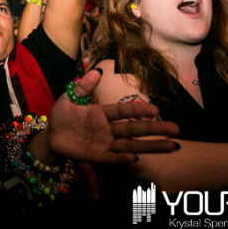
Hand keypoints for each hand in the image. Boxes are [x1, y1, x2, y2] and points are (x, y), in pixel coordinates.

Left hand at [47, 70, 179, 163]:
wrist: (51, 135)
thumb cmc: (62, 116)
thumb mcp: (69, 98)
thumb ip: (83, 88)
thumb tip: (96, 71)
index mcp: (103, 113)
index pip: (124, 111)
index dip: (139, 110)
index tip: (157, 109)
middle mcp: (108, 129)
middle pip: (134, 129)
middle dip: (155, 129)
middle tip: (176, 129)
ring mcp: (105, 143)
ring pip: (130, 145)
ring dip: (150, 146)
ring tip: (171, 146)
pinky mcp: (97, 156)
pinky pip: (112, 157)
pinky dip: (122, 157)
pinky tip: (135, 157)